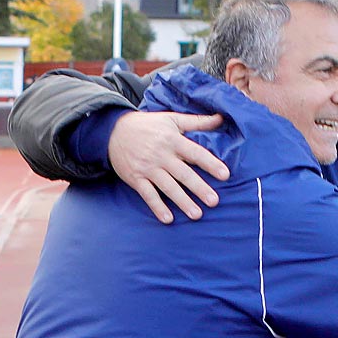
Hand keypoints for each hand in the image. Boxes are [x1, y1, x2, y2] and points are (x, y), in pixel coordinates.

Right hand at [107, 112, 229, 223]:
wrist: (113, 130)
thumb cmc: (148, 125)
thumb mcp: (171, 119)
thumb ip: (197, 121)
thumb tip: (221, 118)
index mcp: (172, 139)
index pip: (195, 153)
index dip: (210, 163)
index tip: (225, 175)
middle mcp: (161, 155)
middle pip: (183, 173)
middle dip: (199, 188)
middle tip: (214, 201)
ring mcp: (148, 168)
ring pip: (168, 187)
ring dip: (182, 201)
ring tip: (197, 214)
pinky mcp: (136, 178)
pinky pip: (148, 195)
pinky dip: (157, 207)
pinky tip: (168, 219)